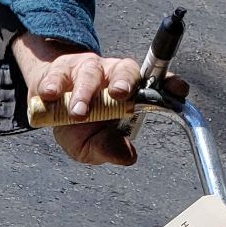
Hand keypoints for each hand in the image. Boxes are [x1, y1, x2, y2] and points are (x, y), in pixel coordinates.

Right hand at [12, 34, 185, 166]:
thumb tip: (128, 156)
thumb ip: (108, 149)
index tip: (179, 89)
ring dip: (85, 91)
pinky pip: (58, 74)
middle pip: (125, 70)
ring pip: (91, 72)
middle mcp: (111, 76)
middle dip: (124, 81)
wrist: (46, 106)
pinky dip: (55, 84)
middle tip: (119, 95)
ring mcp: (86, 69)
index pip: (154, 82)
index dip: (168, 84)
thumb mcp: (91, 146)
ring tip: (78, 112)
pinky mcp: (60, 70)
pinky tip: (51, 95)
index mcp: (128, 92)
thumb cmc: (76, 127)